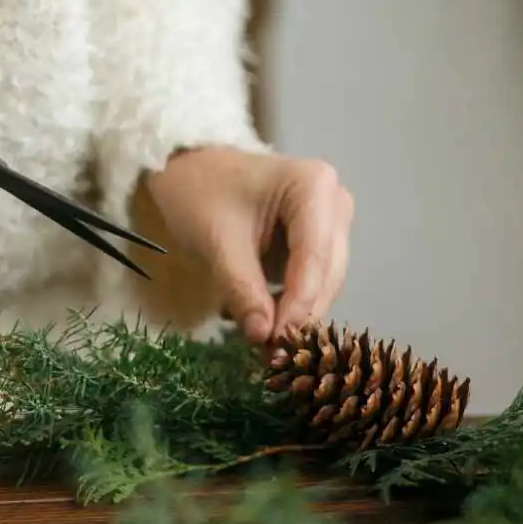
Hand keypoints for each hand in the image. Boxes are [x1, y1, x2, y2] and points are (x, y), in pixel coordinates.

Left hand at [143, 147, 353, 345]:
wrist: (187, 169)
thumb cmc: (199, 193)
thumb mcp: (216, 242)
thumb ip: (242, 289)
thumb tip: (262, 337)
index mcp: (314, 187)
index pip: (315, 257)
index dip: (299, 304)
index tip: (277, 342)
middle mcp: (334, 203)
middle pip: (326, 274)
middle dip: (298, 315)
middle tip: (268, 354)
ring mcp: (329, 223)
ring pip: (322, 284)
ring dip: (293, 316)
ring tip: (258, 343)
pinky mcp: (316, 243)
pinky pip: (309, 283)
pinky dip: (285, 305)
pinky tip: (256, 321)